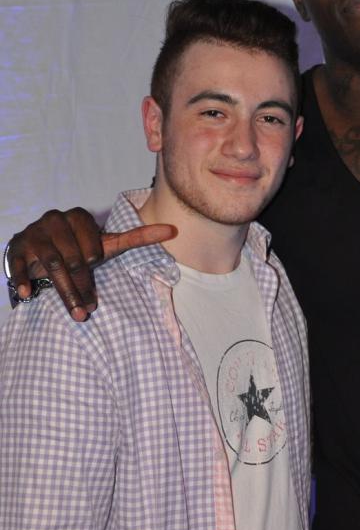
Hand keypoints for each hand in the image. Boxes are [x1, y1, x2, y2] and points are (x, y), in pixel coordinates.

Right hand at [7, 207, 174, 320]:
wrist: (39, 248)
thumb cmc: (79, 247)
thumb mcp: (107, 243)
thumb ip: (138, 237)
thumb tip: (173, 230)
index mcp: (78, 216)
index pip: (91, 240)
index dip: (93, 256)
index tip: (95, 264)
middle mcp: (54, 220)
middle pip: (73, 257)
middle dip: (82, 285)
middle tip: (89, 308)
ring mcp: (34, 234)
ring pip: (52, 264)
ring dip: (63, 292)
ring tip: (76, 313)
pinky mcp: (16, 248)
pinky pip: (17, 265)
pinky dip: (23, 280)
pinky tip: (27, 295)